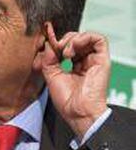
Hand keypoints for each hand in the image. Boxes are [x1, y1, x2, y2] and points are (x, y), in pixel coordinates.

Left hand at [34, 23, 109, 138]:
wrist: (78, 112)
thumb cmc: (67, 101)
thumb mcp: (51, 76)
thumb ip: (49, 59)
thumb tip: (48, 43)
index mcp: (76, 66)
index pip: (68, 46)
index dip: (58, 42)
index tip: (48, 43)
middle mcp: (86, 62)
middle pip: (77, 39)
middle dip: (65, 40)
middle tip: (57, 49)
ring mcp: (95, 61)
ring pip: (87, 37)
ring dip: (73, 39)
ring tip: (65, 52)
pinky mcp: (102, 60)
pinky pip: (99, 39)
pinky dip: (84, 38)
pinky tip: (73, 49)